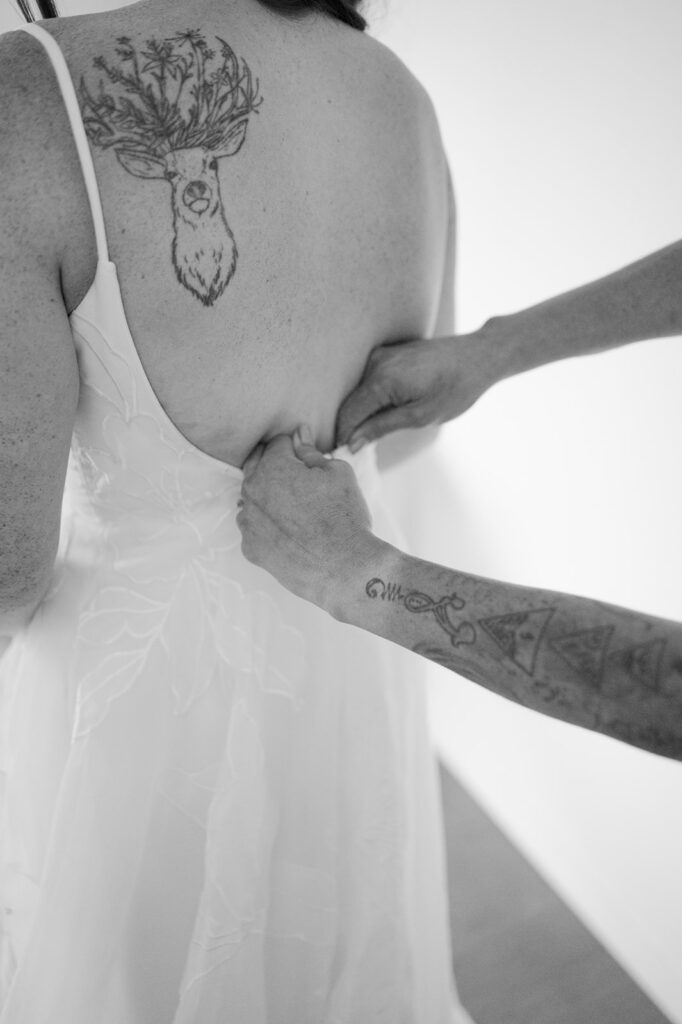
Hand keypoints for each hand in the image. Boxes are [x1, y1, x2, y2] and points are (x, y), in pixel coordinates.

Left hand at [238, 431, 376, 613]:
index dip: (295, 446)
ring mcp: (248, 522)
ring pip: (251, 498)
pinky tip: (287, 530)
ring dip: (266, 495)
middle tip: (298, 476)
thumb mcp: (338, 473)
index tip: (306, 457)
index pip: (278, 443)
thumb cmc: (344, 517)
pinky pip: (253, 527)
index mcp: (273, 467)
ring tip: (293, 506)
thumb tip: (298, 434)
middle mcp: (253, 491)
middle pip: (256, 465)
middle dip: (274, 464)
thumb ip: (311, 451)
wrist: (343, 569)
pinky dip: (265, 525)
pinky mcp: (250, 548)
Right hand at [335, 331, 497, 449]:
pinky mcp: (386, 353)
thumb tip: (352, 442)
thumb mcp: (420, 416)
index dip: (344, 437)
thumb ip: (381, 427)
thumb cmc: (455, 389)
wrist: (477, 356)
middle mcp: (376, 363)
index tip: (344, 457)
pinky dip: (373, 398)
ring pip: (359, 392)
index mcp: (382, 379)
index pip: (348, 414)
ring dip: (364, 412)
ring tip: (379, 430)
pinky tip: (389, 410)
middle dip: (352, 427)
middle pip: (351, 403)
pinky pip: (370, 381)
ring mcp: (380, 355)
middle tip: (360, 451)